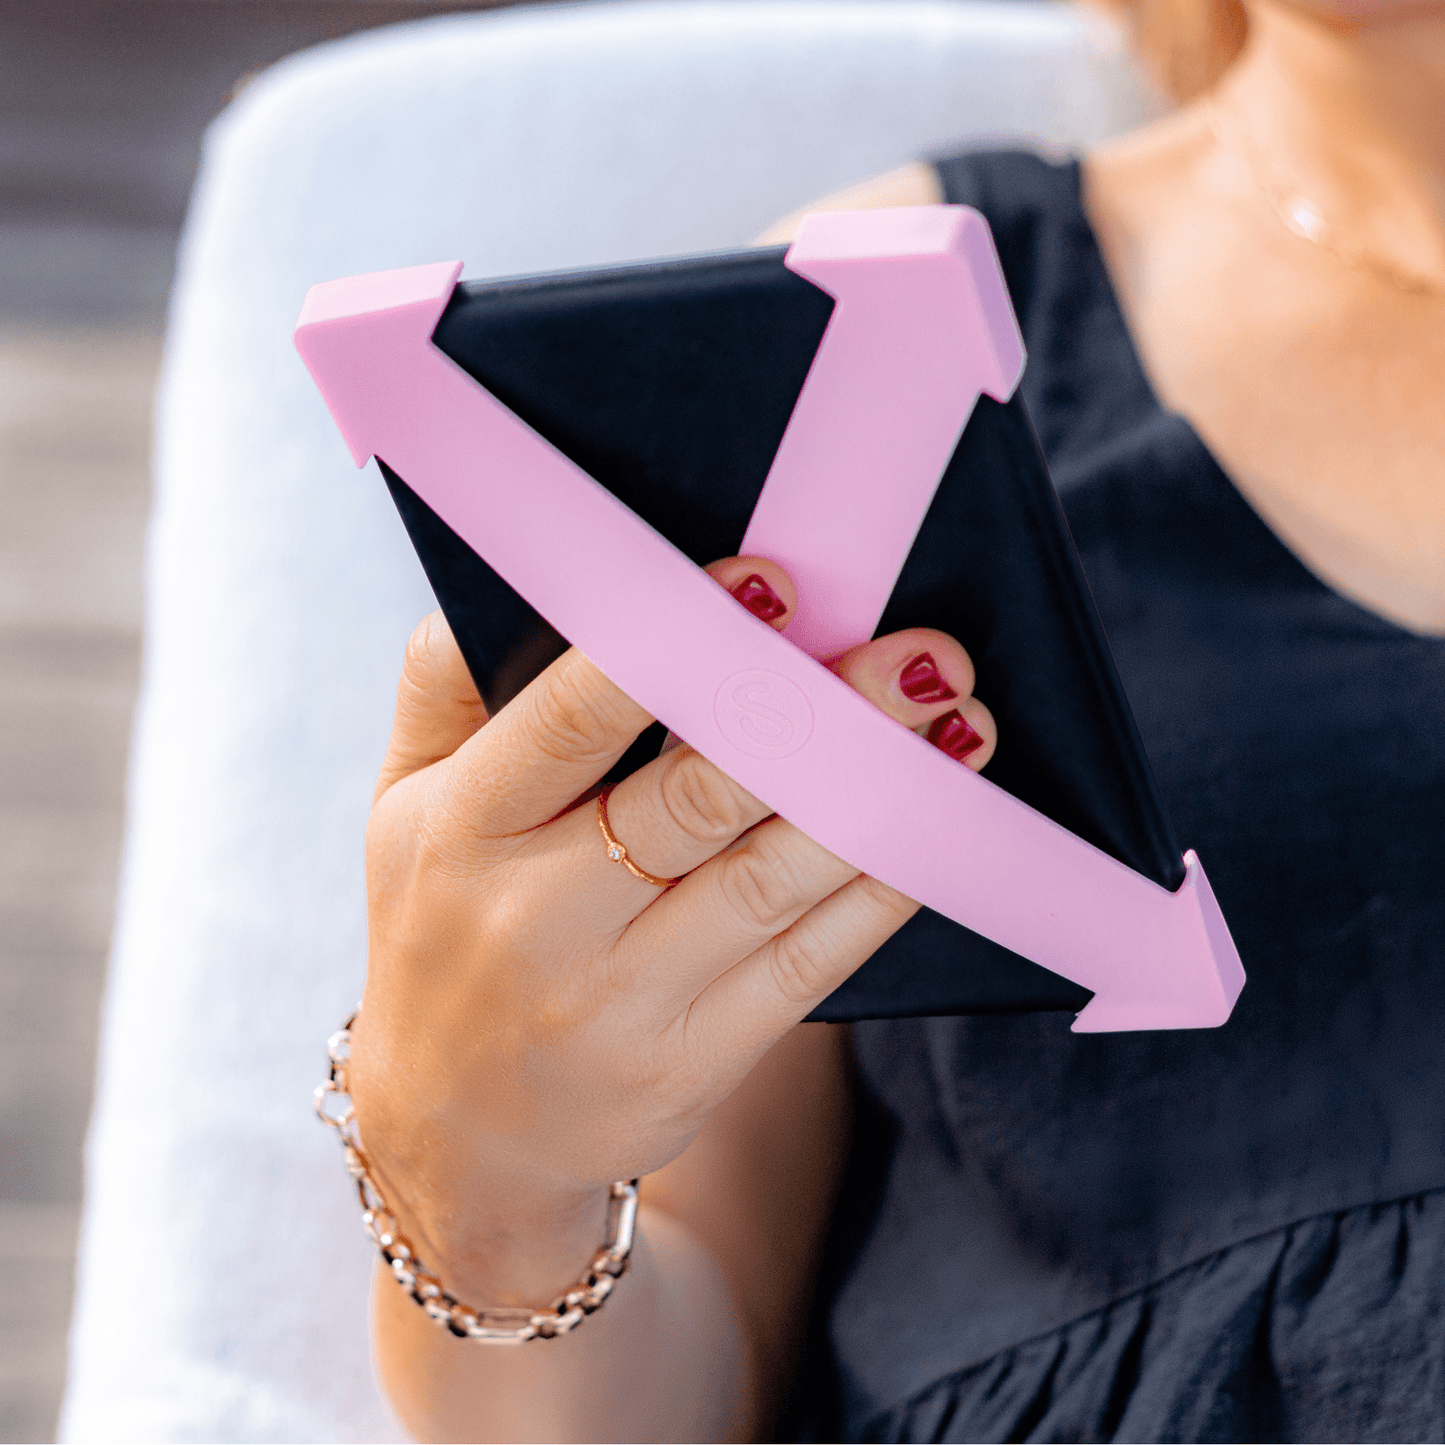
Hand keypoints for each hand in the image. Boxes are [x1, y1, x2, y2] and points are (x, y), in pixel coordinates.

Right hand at [349, 557, 995, 1301]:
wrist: (456, 1137)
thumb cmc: (441, 930)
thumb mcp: (402, 808)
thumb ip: (443, 687)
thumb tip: (533, 573)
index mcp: (462, 829)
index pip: (572, 719)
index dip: (678, 647)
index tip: (772, 585)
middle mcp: (535, 918)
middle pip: (697, 796)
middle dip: (817, 714)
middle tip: (918, 653)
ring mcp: (616, 1002)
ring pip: (769, 881)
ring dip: (874, 796)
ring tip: (957, 727)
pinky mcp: (689, 1064)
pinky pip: (805, 967)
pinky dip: (877, 894)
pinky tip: (928, 833)